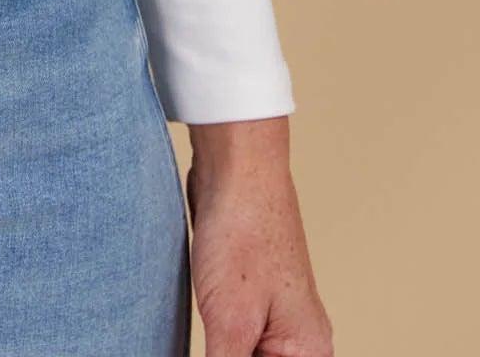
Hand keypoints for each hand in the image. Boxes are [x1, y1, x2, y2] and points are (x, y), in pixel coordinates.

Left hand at [185, 119, 332, 355]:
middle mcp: (301, 343)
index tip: (215, 350)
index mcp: (310, 354)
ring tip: (204, 328)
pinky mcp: (250, 300)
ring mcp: (277, 320)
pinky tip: (196, 338)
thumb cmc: (242, 235)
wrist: (236, 168)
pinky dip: (216, 348)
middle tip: (207, 335)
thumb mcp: (229, 323)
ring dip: (218, 353)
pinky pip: (235, 342)